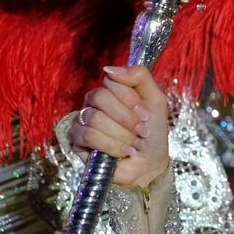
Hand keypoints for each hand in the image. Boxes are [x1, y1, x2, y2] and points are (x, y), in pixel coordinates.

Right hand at [68, 65, 169, 188]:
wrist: (149, 163)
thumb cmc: (152, 133)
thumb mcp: (156, 100)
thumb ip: (139, 76)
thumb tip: (110, 69)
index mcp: (111, 90)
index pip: (111, 80)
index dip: (130, 99)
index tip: (144, 114)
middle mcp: (93, 103)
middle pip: (100, 97)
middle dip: (127, 118)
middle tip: (140, 130)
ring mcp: (83, 121)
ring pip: (95, 119)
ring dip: (122, 135)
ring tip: (133, 143)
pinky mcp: (77, 141)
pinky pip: (89, 136)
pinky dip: (111, 146)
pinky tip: (122, 152)